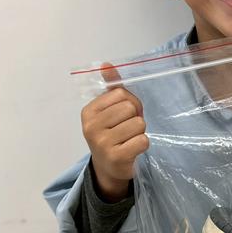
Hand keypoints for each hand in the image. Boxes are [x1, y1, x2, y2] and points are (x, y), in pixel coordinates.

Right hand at [80, 64, 148, 200]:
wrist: (108, 168)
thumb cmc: (112, 134)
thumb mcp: (108, 111)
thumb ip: (110, 87)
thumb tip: (106, 64)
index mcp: (88, 112)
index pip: (120, 93)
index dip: (130, 102)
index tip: (124, 115)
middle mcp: (91, 127)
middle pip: (130, 108)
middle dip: (135, 118)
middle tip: (128, 129)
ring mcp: (102, 143)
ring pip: (138, 124)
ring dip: (139, 132)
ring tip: (129, 140)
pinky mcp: (116, 157)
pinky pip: (143, 140)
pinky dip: (143, 144)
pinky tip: (133, 149)